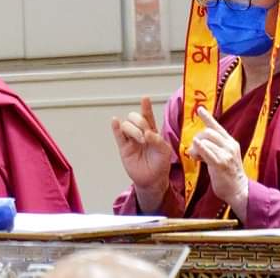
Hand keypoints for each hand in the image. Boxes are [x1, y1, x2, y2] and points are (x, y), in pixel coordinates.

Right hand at [112, 97, 172, 211]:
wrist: (153, 180)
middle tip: (146, 134)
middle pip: (135, 118)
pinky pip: (118, 136)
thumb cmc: (160, 164)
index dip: (146, 107)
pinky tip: (115, 121)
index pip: (148, 116)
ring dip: (134, 130)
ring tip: (140, 140)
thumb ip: (158, 141)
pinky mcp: (124, 148)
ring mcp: (131, 140)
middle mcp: (141, 133)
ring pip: (127, 126)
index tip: (145, 98)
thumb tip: (147, 133)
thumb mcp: (164, 151)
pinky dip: (116, 128)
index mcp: (152, 131)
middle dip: (140, 122)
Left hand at [187, 107, 248, 220]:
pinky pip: (207, 151)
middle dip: (198, 139)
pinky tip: (195, 153)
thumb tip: (198, 144)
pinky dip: (199, 149)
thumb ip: (214, 148)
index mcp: (231, 143)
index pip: (217, 127)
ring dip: (196, 148)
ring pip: (205, 140)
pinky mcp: (221, 163)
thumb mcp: (224, 157)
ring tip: (196, 157)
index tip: (199, 109)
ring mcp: (226, 154)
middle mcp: (230, 146)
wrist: (239, 191)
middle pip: (208, 132)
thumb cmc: (229, 176)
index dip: (207, 117)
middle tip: (194, 152)